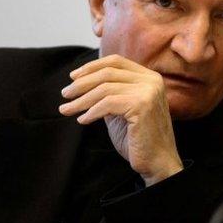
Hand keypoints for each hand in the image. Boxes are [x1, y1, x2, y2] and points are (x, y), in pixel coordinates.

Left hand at [59, 54, 183, 185]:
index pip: (116, 62)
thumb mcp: (122, 109)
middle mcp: (152, 81)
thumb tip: (81, 82)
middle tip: (65, 94)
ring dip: (81, 100)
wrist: (157, 160)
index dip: (91, 67)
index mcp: (149, 77)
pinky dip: (91, 112)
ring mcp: (149, 92)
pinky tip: (83, 120)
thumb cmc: (138, 137)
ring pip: (105, 88)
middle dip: (81, 83)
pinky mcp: (142, 106)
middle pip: (108, 72)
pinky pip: (107, 104)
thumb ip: (110, 93)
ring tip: (67, 110)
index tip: (73, 77)